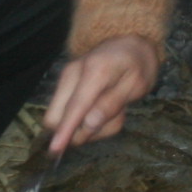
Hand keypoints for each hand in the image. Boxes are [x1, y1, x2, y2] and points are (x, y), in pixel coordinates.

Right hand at [43, 36, 159, 152]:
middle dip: (78, 131)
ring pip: (61, 118)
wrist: (128, 42)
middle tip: (110, 122)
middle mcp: (72, 74)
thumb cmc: (137, 64)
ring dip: (87, 125)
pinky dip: (85, 118)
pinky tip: (102, 106)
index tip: (55, 149)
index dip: (65, 131)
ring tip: (113, 110)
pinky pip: (67, 112)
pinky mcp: (64, 83)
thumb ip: (111, 105)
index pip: (75, 107)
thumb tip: (87, 125)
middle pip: (55, 116)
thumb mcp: (136, 85)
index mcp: (95, 72)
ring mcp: (65, 78)